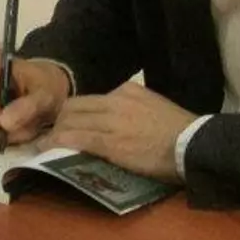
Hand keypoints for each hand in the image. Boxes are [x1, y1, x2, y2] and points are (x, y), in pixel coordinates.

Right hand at [0, 53, 69, 145]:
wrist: (50, 91)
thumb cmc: (47, 84)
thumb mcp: (45, 93)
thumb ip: (28, 106)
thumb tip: (3, 124)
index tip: (2, 122)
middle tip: (23, 131)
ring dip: (5, 134)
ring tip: (28, 129)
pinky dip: (6, 138)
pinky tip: (22, 131)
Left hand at [38, 82, 194, 182]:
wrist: (193, 144)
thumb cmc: (181, 133)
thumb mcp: (155, 109)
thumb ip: (133, 111)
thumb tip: (118, 125)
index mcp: (129, 90)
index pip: (91, 99)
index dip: (76, 113)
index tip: (70, 125)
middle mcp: (116, 99)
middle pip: (74, 105)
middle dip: (59, 121)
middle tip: (53, 137)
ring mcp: (111, 119)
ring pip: (70, 120)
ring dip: (54, 133)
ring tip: (45, 146)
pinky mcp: (109, 141)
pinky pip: (75, 138)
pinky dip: (57, 143)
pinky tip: (47, 150)